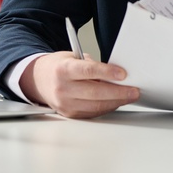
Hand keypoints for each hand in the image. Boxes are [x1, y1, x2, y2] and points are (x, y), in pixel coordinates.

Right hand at [20, 51, 139, 118]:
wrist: (38, 80)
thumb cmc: (58, 67)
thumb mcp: (72, 57)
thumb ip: (91, 65)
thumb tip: (115, 74)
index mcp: (63, 69)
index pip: (88, 71)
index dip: (107, 73)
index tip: (123, 74)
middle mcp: (62, 88)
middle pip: (95, 92)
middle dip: (118, 92)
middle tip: (133, 90)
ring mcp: (65, 103)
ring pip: (96, 106)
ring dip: (116, 102)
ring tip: (128, 96)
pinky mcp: (70, 114)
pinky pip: (93, 113)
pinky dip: (106, 107)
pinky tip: (115, 102)